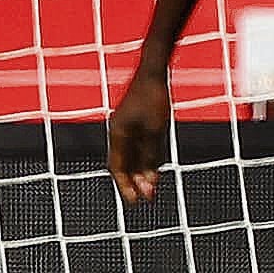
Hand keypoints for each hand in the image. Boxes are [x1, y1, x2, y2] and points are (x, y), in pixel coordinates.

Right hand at [106, 64, 171, 203]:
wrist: (154, 70)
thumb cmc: (153, 97)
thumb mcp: (156, 130)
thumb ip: (152, 154)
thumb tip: (151, 178)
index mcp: (118, 134)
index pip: (118, 168)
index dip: (125, 186)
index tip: (134, 202)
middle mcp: (119, 132)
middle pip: (124, 164)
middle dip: (135, 182)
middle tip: (147, 198)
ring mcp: (128, 126)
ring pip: (132, 156)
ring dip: (141, 172)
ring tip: (152, 188)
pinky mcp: (137, 121)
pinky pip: (139, 146)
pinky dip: (145, 159)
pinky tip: (155, 168)